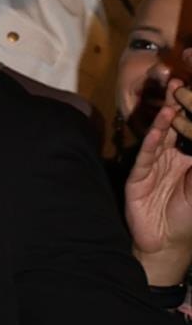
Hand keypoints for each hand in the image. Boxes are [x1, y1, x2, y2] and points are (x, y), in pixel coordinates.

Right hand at [124, 82, 191, 285]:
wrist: (167, 243)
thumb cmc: (189, 214)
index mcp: (188, 155)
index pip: (190, 127)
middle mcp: (170, 156)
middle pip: (174, 125)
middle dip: (178, 104)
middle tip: (181, 81)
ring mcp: (153, 166)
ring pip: (160, 137)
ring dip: (165, 119)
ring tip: (171, 97)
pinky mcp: (138, 178)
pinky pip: (146, 157)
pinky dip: (152, 143)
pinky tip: (158, 129)